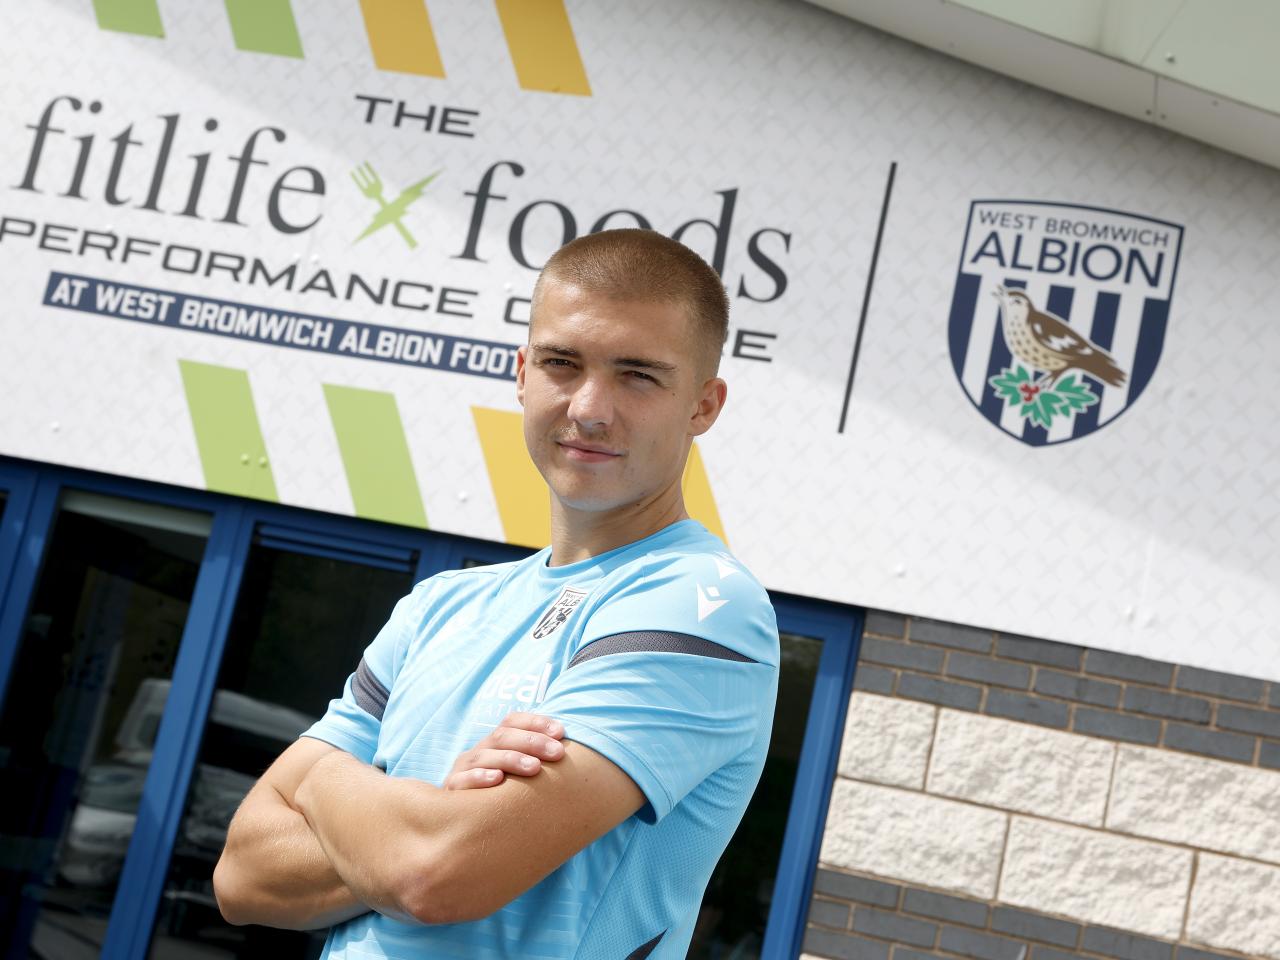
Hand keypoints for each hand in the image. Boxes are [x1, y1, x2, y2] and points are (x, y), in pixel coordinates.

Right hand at [444, 712, 565, 789]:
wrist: (463, 823)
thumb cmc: (504, 796)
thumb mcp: (519, 776)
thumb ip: (538, 762)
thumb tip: (570, 754)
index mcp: (495, 743)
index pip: (513, 721)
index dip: (536, 722)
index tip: (561, 732)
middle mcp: (479, 751)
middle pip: (502, 736)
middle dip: (532, 742)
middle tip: (557, 753)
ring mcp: (462, 769)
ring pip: (484, 756)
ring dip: (511, 759)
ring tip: (535, 767)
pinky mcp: (451, 790)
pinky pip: (462, 780)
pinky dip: (479, 777)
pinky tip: (497, 779)